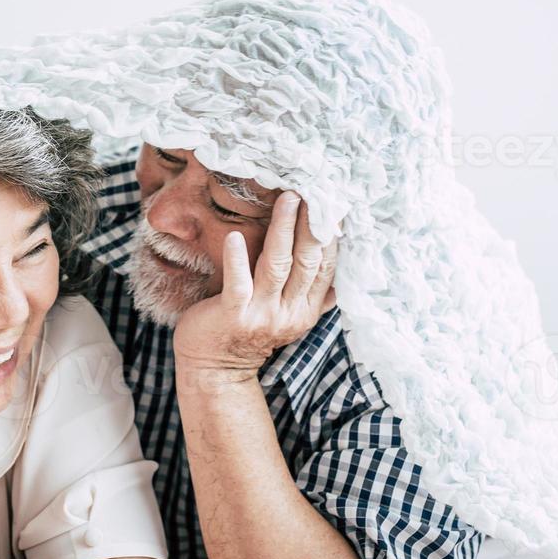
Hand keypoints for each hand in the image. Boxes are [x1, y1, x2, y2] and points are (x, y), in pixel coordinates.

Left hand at [172, 192, 337, 379]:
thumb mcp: (289, 318)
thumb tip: (343, 278)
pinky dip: (237, 259)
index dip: (330, 235)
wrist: (214, 368)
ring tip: (289, 199)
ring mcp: (261, 314)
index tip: (333, 203)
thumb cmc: (248, 332)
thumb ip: (313, 298)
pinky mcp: (233, 314)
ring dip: (284, 230)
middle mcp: (289, 313)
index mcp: (305, 310)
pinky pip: (238, 283)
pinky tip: (235, 236)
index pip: (324, 266)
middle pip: (306, 261)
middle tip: (313, 190)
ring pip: (278, 266)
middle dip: (311, 223)